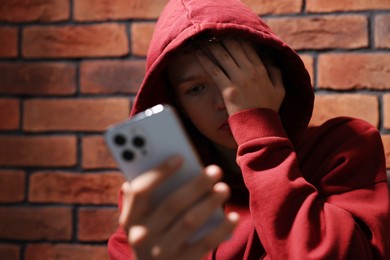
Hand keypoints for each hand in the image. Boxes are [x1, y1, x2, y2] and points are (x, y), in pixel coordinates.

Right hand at [119, 155, 238, 259]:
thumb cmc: (151, 236)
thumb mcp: (140, 220)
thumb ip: (140, 198)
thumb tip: (149, 171)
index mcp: (130, 219)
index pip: (140, 191)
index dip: (159, 173)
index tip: (180, 157)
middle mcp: (142, 236)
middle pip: (172, 204)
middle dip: (196, 185)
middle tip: (215, 170)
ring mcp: (161, 252)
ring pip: (189, 222)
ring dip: (209, 202)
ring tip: (224, 188)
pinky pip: (205, 244)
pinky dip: (221, 229)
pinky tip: (233, 217)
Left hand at [196, 38, 284, 114]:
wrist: (260, 127)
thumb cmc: (269, 110)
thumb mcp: (279, 90)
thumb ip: (276, 71)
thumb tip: (271, 57)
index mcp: (262, 70)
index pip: (248, 48)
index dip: (237, 38)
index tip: (228, 32)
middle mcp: (250, 71)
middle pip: (234, 48)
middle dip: (222, 38)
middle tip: (213, 33)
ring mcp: (238, 80)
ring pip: (223, 56)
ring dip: (212, 46)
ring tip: (203, 40)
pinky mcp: (228, 90)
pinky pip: (215, 71)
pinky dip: (206, 61)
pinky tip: (199, 54)